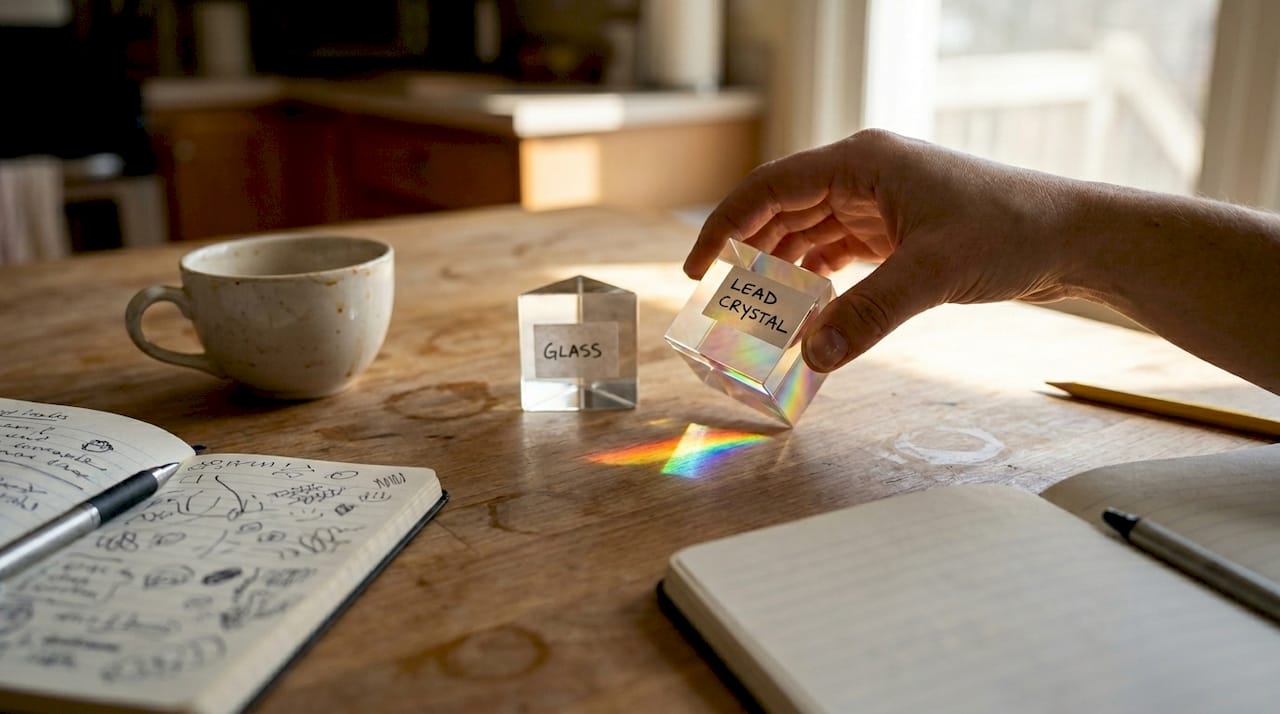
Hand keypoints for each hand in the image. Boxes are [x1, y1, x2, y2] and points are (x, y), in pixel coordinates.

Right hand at [685, 129, 1085, 372]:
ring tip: (759, 315)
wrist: (1072, 235)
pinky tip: (807, 310)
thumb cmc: (1011, 231)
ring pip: (808, 234)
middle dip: (750, 256)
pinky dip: (817, 280)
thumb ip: (867, 315)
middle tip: (724, 305)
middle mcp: (864, 174)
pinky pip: (838, 252)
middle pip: (782, 211)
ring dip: (783, 272)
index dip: (724, 226)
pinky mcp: (897, 229)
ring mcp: (880, 201)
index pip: (770, 188)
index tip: (696, 269)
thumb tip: (810, 359)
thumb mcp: (933, 273)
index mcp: (862, 161)